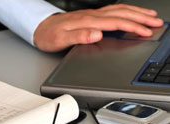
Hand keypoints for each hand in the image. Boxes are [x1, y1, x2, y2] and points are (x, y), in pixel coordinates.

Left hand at [34, 4, 163, 51]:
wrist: (41, 28)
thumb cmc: (50, 36)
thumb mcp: (61, 40)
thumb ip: (79, 36)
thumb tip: (97, 35)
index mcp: (87, 22)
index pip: (115, 23)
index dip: (132, 27)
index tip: (145, 31)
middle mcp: (92, 16)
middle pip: (121, 14)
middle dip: (141, 18)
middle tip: (156, 22)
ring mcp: (92, 14)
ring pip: (119, 10)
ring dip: (136, 12)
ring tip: (150, 16)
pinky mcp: (90, 16)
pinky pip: (112, 11)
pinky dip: (125, 11)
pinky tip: (130, 14)